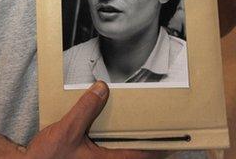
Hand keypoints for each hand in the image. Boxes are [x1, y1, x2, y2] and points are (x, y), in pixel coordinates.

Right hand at [22, 81, 164, 158]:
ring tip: (139, 138)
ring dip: (131, 151)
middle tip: (160, 138)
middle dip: (147, 150)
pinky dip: (116, 151)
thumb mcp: (67, 129)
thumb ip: (86, 109)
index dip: (159, 148)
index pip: (140, 156)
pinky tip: (110, 141)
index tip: (172, 141)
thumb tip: (101, 89)